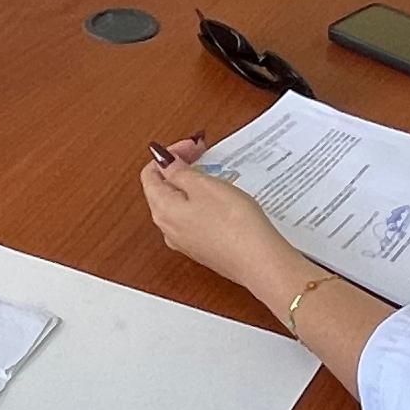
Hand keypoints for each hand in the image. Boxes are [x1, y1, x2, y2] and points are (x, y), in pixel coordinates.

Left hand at [140, 141, 308, 304]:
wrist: (259, 262)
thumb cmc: (234, 224)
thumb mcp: (204, 186)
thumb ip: (179, 171)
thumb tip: (163, 160)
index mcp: (162, 209)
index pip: (150, 174)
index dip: (168, 155)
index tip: (191, 147)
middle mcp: (168, 228)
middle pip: (163, 189)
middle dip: (180, 167)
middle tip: (202, 154)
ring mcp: (184, 240)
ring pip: (179, 204)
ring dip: (193, 184)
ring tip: (215, 174)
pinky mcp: (202, 247)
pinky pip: (193, 218)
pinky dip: (202, 201)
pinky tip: (221, 198)